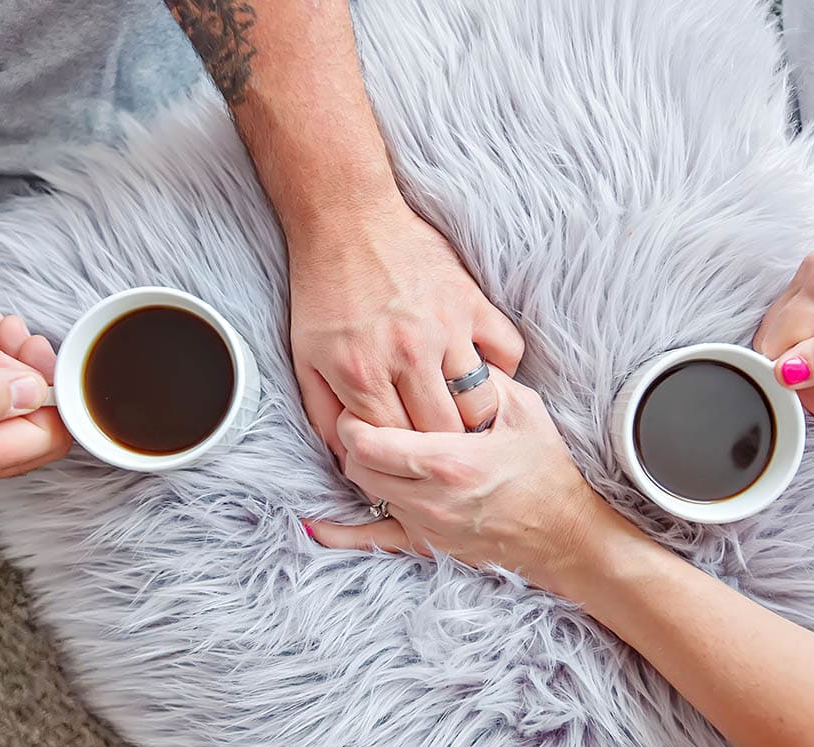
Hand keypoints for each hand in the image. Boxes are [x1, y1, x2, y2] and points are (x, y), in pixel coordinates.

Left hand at [289, 198, 523, 457]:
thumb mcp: (305, 358)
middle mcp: (407, 355)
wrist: (346, 219)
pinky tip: (484, 373)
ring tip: (466, 418)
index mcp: (362, 374)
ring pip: (481, 404)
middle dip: (444, 448)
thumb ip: (325, 415)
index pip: (398, 445)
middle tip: (445, 447)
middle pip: (444, 434)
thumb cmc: (323, 291)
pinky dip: (503, 370)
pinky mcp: (471, 302)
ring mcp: (445, 328)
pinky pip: (508, 351)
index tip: (412, 457)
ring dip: (476, 417)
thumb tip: (347, 460)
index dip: (406, 459)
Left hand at [306, 369, 617, 594]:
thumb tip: (445, 354)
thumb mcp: (522, 411)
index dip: (356, 415)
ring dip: (362, 464)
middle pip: (357, 463)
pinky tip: (314, 525)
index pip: (370, 439)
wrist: (564, 533)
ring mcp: (424, 525)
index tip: (362, 397)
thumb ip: (478, 383)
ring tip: (372, 441)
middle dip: (354, 436)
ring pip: (364, 490)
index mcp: (447, 461)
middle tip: (366, 413)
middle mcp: (427, 498)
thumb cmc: (545, 470)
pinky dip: (340, 533)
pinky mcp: (426, 545)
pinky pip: (372, 541)